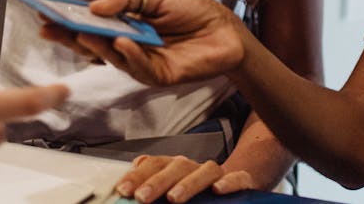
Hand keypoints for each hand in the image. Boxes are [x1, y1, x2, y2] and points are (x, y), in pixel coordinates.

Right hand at [40, 0, 246, 85]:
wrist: (227, 31)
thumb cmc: (193, 13)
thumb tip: (94, 6)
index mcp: (125, 25)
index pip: (90, 24)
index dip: (68, 19)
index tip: (43, 11)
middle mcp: (128, 46)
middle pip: (92, 44)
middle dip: (69, 36)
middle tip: (48, 26)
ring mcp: (141, 63)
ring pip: (111, 57)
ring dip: (95, 45)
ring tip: (80, 31)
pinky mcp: (158, 76)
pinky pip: (139, 67)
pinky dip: (129, 54)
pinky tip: (121, 42)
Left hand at [114, 154, 257, 203]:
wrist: (239, 178)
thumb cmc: (197, 188)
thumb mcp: (173, 186)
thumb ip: (151, 185)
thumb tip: (123, 185)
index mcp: (174, 166)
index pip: (153, 165)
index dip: (137, 176)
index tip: (122, 190)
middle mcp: (193, 166)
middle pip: (174, 167)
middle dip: (156, 182)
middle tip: (141, 197)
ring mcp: (216, 173)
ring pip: (203, 171)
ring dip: (188, 183)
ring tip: (174, 198)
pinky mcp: (241, 179)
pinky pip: (236, 177)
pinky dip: (228, 182)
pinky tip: (218, 190)